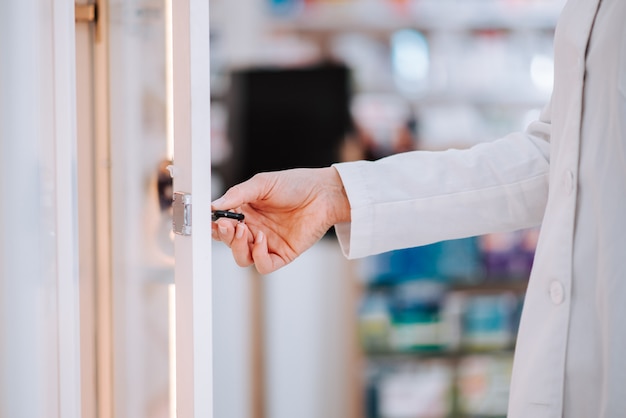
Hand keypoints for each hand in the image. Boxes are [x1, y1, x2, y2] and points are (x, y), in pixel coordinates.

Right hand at [211, 167, 349, 273]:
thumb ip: (238, 194)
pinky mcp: (282, 254)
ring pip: (242, 257)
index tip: (209, 220)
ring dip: (238, 247)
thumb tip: (214, 206)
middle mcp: (254, 229)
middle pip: (229, 243)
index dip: (213, 225)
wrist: (323, 192)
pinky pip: (264, 265)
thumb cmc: (295, 184)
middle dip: (224, 235)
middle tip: (227, 224)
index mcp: (245, 212)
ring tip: (244, 230)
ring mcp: (267, 243)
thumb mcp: (262, 183)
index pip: (222, 225)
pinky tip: (262, 240)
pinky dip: (258, 256)